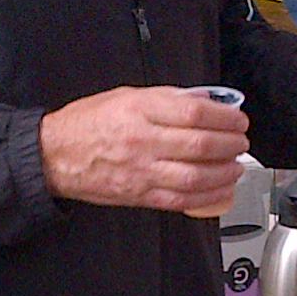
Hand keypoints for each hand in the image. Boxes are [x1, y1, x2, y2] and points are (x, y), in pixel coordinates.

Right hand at [40, 85, 248, 214]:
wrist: (55, 155)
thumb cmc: (88, 123)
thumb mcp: (126, 96)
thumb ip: (166, 99)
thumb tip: (204, 102)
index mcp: (139, 110)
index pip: (194, 113)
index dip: (224, 117)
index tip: (237, 119)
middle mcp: (142, 140)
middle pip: (200, 145)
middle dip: (230, 144)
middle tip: (241, 142)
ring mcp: (141, 171)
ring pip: (195, 175)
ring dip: (224, 172)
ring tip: (235, 166)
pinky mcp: (139, 195)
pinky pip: (181, 200)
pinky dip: (207, 197)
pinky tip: (221, 190)